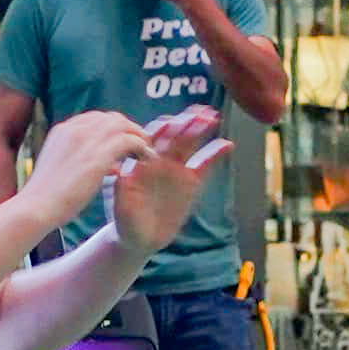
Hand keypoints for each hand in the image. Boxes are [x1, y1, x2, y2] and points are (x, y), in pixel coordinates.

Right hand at [18, 109, 156, 230]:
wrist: (37, 207)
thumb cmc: (47, 197)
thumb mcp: (61, 169)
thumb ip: (80, 160)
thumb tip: (106, 164)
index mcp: (63, 130)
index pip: (96, 119)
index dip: (113, 129)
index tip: (123, 142)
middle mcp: (75, 129)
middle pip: (112, 118)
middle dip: (129, 129)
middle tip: (141, 145)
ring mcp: (86, 140)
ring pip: (123, 125)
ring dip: (138, 136)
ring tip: (146, 152)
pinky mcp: (97, 155)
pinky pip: (129, 140)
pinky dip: (141, 147)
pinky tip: (146, 158)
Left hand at [107, 108, 231, 257]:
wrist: (139, 236)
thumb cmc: (126, 219)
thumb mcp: (121, 204)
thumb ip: (123, 187)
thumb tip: (124, 172)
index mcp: (141, 160)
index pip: (152, 138)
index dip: (162, 130)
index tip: (171, 124)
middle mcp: (159, 160)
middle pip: (174, 135)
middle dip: (186, 122)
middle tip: (199, 113)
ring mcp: (176, 168)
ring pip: (189, 143)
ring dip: (200, 129)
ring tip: (213, 117)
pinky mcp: (191, 181)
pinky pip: (205, 163)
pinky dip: (215, 153)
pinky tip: (227, 145)